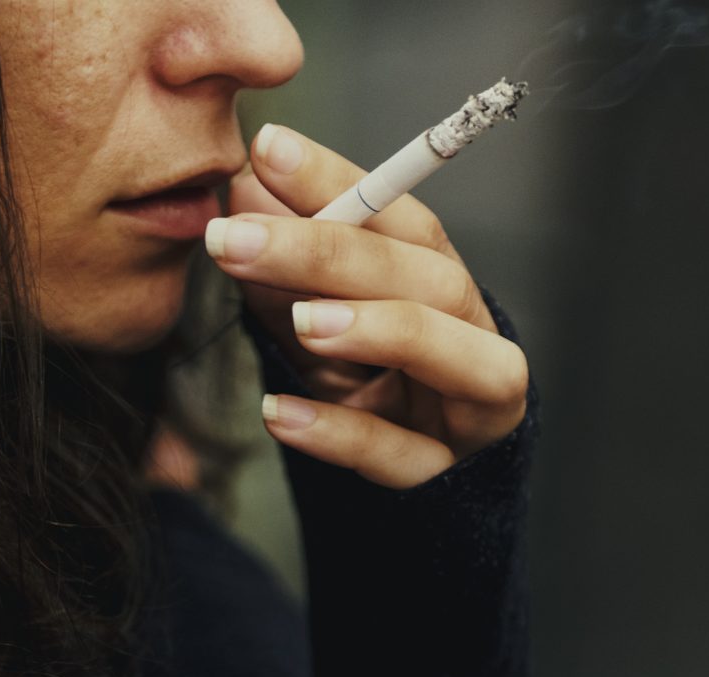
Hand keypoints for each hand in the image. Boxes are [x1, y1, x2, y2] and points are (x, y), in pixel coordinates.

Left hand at [211, 123, 529, 489]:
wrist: (422, 495)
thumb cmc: (369, 387)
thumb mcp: (318, 320)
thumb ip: (286, 266)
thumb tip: (243, 187)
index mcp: (442, 286)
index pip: (403, 220)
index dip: (340, 182)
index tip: (267, 150)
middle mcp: (473, 338)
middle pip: (426, 278)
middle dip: (332, 252)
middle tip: (235, 237)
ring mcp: (470, 412)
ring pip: (453, 358)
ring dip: (379, 328)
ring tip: (303, 319)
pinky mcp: (446, 480)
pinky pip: (402, 458)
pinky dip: (341, 434)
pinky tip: (279, 414)